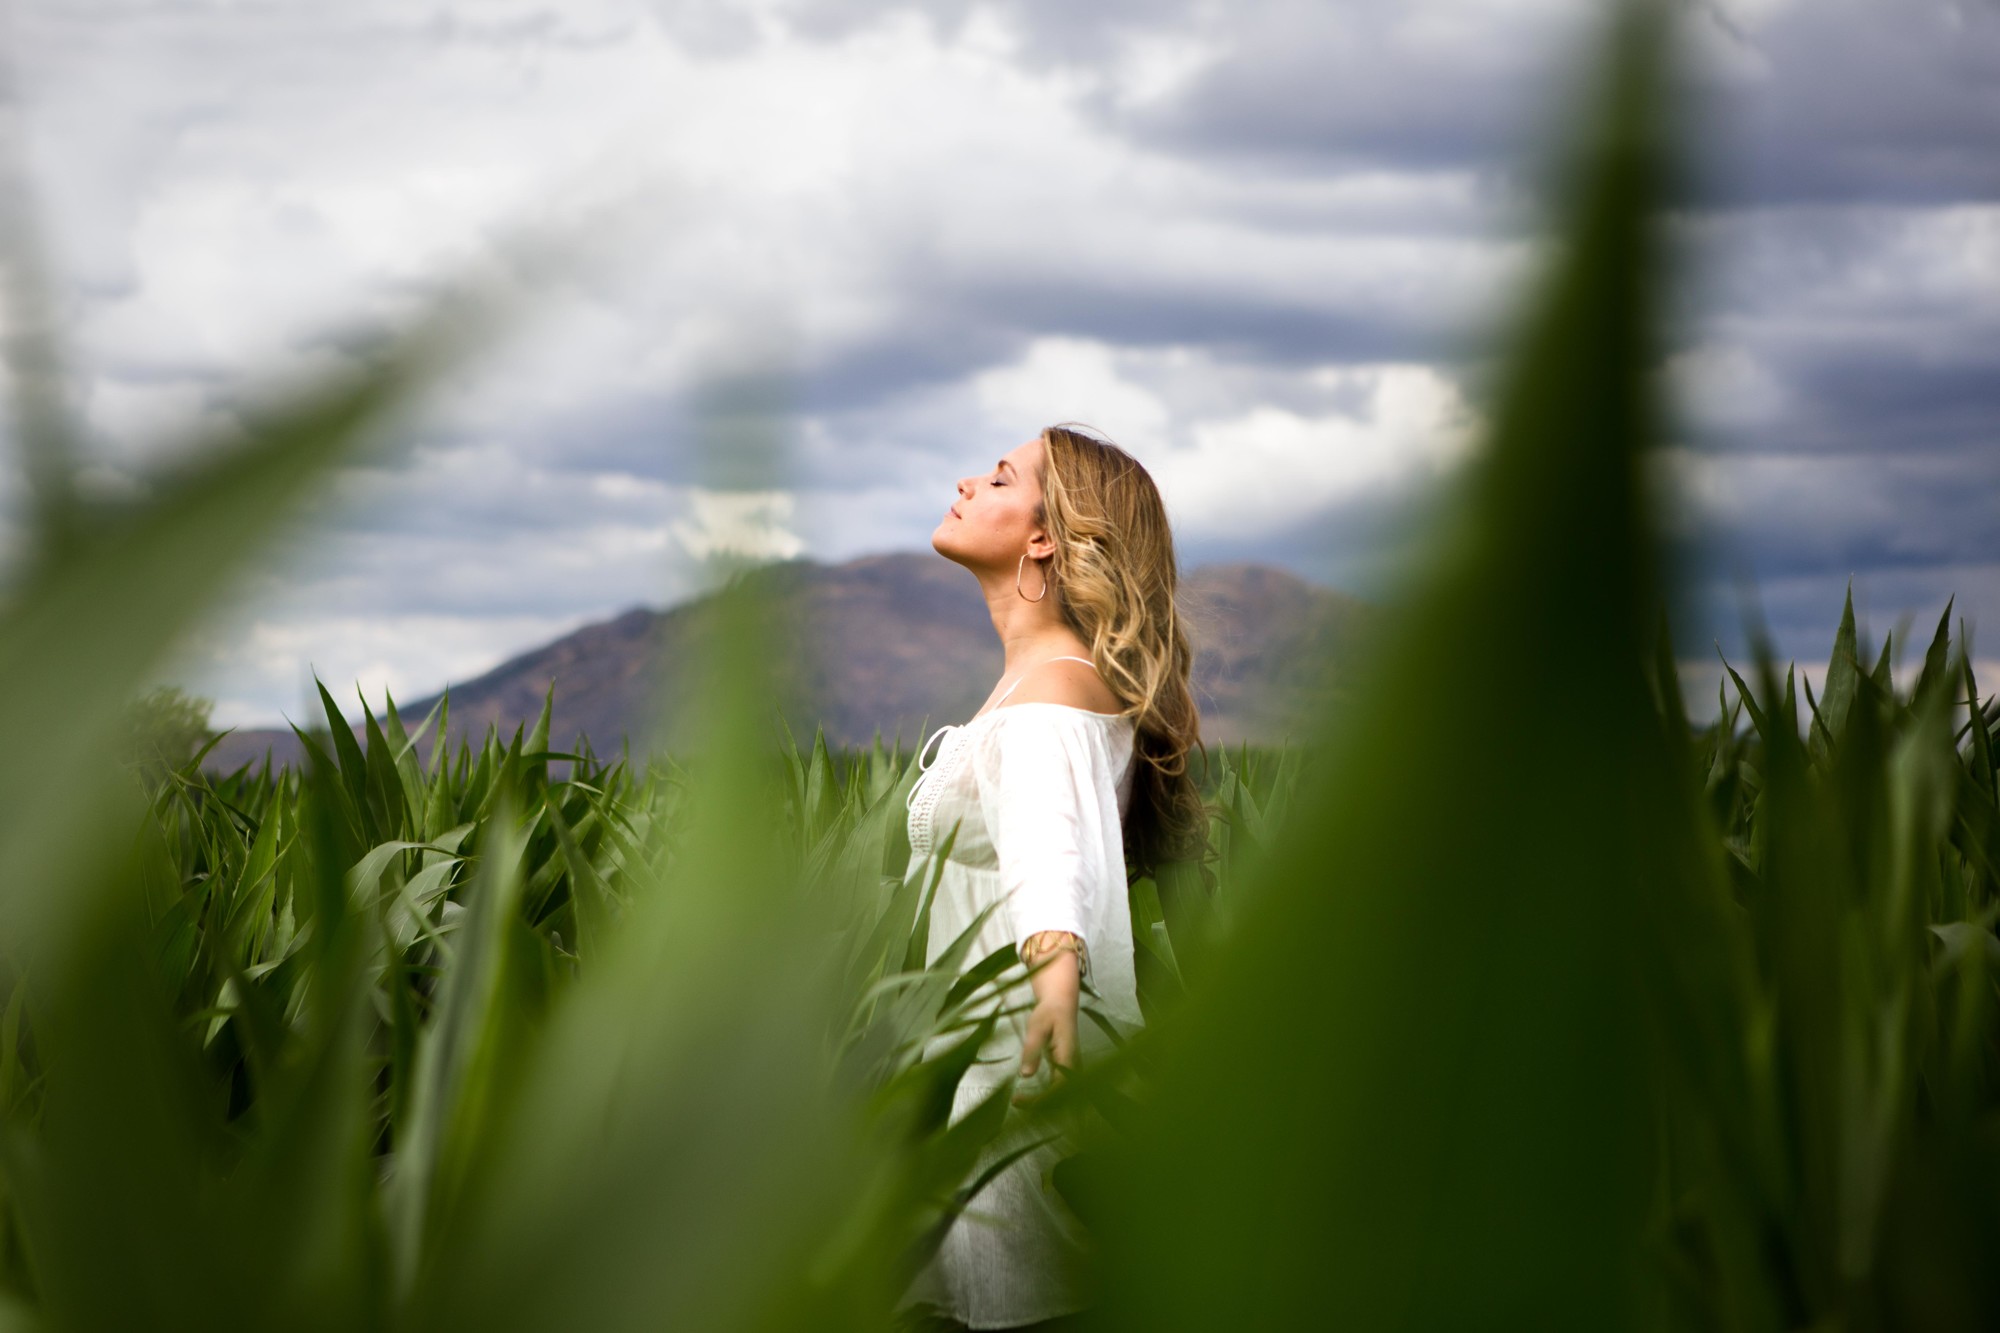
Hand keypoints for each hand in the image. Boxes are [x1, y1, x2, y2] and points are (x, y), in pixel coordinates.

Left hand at [1016, 931, 1081, 1103]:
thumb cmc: (1049, 1012)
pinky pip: (1058, 1089)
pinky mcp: (1066, 1070)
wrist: (1062, 1002)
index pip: (1060, 1086)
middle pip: (1063, 1096)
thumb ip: (1032, 1049)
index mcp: (1069, 1055)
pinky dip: (1044, 1097)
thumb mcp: (1037, 1026)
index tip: (1022, 1100)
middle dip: (1041, 1105)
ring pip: (1061, 1095)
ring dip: (1042, 1103)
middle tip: (1015, 1102)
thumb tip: (1025, 1075)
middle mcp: (1074, 1066)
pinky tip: (1026, 1097)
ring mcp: (1072, 1069)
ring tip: (1017, 1102)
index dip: (1044, 1098)